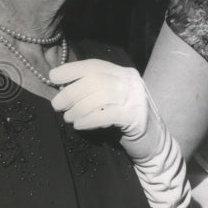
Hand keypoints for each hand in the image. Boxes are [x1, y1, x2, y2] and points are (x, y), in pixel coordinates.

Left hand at [49, 59, 165, 162]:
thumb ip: (95, 90)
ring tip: (69, 118)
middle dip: (70, 92)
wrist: (154, 142)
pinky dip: (88, 120)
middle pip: (94, 80)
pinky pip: (106, 115)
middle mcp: (131, 81)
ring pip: (99, 97)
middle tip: (58, 106)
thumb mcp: (112, 99)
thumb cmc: (125, 121)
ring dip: (77, 108)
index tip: (53, 77)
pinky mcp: (136, 117)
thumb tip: (63, 88)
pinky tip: (80, 125)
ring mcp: (136, 98)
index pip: (94, 65)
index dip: (71, 70)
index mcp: (124, 73)